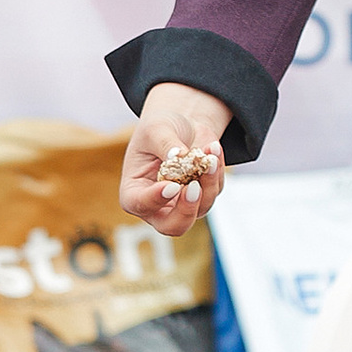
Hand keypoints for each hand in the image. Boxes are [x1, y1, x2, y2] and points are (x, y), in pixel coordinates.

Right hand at [120, 83, 232, 237]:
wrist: (183, 125)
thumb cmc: (160, 129)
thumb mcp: (156, 129)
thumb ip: (165, 144)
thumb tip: (178, 156)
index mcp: (134, 192)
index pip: (141, 205)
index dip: (156, 200)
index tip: (171, 185)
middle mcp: (158, 206)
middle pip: (173, 226)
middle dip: (187, 210)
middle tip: (194, 187)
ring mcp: (183, 204)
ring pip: (200, 208)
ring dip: (209, 182)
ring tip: (209, 153)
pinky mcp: (204, 196)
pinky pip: (215, 190)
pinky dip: (216, 170)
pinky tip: (213, 149)